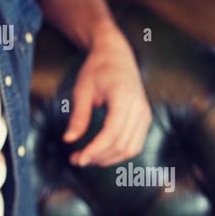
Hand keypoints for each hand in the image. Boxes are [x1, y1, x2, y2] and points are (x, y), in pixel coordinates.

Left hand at [62, 24, 151, 166]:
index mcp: (123, 97)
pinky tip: (101, 153)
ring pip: (131, 148)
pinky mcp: (145, 119)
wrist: (117, 55)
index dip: (95, 150)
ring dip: (109, 158)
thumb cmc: (97, 70)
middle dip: (98, 157)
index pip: (111, 132)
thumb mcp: (82, 90)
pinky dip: (118, 153)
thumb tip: (69, 140)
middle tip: (76, 160)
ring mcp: (145, 114)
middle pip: (121, 144)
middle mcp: (139, 107)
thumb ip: (78, 116)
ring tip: (87, 158)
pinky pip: (135, 144)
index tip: (78, 160)